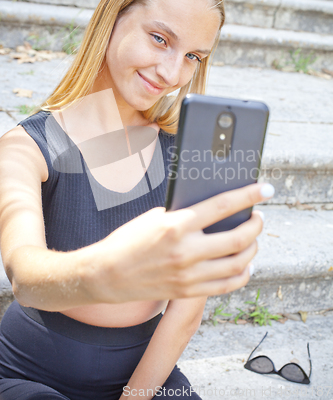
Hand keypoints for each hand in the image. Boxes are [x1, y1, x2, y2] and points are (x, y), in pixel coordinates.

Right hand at [85, 183, 272, 302]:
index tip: (265, 190)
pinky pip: (226, 285)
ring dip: (252, 249)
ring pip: (238, 264)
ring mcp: (189, 275)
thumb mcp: (154, 218)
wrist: (106, 274)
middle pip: (238, 238)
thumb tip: (214, 210)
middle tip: (258, 217)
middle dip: (256, 225)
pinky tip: (244, 265)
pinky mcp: (188, 291)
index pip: (223, 206)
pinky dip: (242, 274)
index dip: (248, 196)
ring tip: (252, 239)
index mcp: (177, 225)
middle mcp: (186, 251)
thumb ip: (184, 215)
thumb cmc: (128, 241)